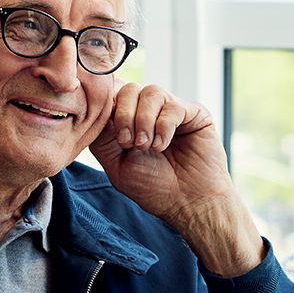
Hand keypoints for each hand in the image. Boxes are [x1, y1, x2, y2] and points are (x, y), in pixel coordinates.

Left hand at [89, 83, 262, 274]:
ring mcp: (171, 111)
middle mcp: (150, 112)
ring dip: (144, 120)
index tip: (117, 139)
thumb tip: (99, 108)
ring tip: (148, 146)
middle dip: (124, 116)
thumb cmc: (153, 187)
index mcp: (129, 121)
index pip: (112, 96)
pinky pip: (172, 105)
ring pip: (150, 92)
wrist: (187, 203)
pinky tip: (163, 145)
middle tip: (130, 144)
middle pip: (129, 89)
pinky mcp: (193, 113)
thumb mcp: (115, 163)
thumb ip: (103, 135)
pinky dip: (164, 126)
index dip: (109, 111)